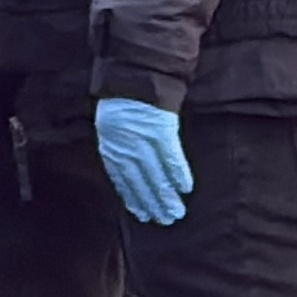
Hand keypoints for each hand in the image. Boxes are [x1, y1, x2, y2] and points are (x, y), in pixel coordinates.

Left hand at [94, 98, 192, 225]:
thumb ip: (118, 148)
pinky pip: (171, 157)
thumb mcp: (111, 126)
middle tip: (165, 220)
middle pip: (140, 181)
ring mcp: (143, 140)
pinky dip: (178, 173)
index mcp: (111, 147)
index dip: (132, 198)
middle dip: (152, 202)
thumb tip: (127, 171)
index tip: (142, 214)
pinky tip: (186, 188)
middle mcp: (125, 148)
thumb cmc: (122, 101)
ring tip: (175, 212)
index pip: (122, 179)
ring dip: (166, 195)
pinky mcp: (161, 131)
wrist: (133, 76)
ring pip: (156, 175)